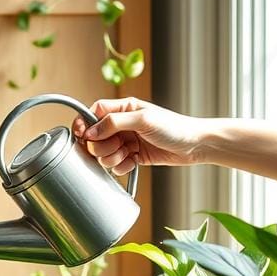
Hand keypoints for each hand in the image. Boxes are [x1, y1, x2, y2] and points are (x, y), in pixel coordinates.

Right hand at [71, 98, 209, 173]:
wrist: (194, 146)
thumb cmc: (174, 127)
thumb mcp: (143, 120)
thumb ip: (114, 123)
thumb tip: (90, 131)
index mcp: (124, 109)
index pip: (93, 112)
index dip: (84, 124)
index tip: (82, 135)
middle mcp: (122, 124)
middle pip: (95, 137)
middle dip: (102, 146)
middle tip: (118, 146)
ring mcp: (127, 141)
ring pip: (103, 153)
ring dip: (112, 158)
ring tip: (128, 155)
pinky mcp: (132, 156)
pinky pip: (116, 165)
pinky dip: (121, 167)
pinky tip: (133, 162)